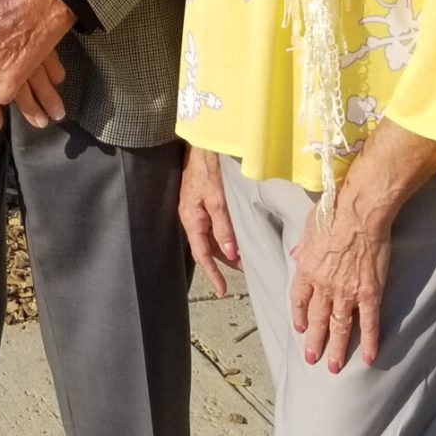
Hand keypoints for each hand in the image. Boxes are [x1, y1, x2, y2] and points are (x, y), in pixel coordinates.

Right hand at [178, 145, 238, 296]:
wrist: (204, 144)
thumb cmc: (207, 168)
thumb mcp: (218, 200)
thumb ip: (223, 227)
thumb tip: (229, 253)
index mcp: (190, 218)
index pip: (201, 254)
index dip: (212, 274)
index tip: (221, 290)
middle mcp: (191, 216)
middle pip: (206, 248)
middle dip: (223, 262)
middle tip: (244, 270)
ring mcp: (196, 209)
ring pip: (210, 237)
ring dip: (225, 248)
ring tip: (243, 256)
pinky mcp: (202, 201)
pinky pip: (212, 225)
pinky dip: (223, 235)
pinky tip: (234, 236)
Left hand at [289, 201, 392, 372]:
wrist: (359, 212)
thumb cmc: (333, 212)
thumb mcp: (309, 226)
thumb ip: (303, 246)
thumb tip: (295, 254)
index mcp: (307, 269)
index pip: (298, 299)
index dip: (298, 315)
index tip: (299, 328)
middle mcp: (324, 286)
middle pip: (317, 319)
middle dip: (314, 341)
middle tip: (312, 358)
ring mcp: (347, 292)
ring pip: (340, 327)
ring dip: (337, 348)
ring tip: (334, 367)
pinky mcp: (369, 293)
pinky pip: (369, 323)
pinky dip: (369, 341)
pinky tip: (369, 357)